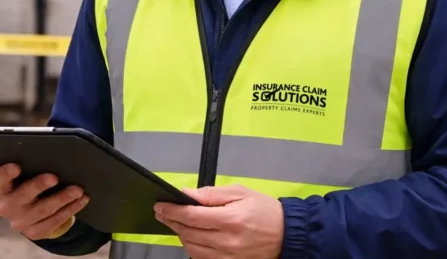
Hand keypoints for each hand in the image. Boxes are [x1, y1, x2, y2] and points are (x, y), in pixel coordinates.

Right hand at [0, 163, 89, 239]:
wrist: (27, 210)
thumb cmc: (27, 181)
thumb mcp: (24, 173)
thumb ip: (30, 164)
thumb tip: (52, 152)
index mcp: (1, 188)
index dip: (6, 173)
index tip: (16, 166)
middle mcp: (6, 206)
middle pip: (23, 196)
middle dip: (39, 186)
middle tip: (54, 177)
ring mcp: (19, 222)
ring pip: (43, 210)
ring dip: (63, 199)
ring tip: (78, 189)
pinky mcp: (34, 232)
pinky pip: (54, 221)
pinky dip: (70, 209)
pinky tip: (82, 200)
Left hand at [154, 184, 283, 258]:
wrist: (286, 235)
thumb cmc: (264, 211)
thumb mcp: (239, 193)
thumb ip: (210, 194)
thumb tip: (186, 194)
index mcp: (231, 220)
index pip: (192, 216)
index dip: (172, 211)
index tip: (160, 206)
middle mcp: (228, 242)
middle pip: (188, 233)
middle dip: (172, 221)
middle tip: (163, 212)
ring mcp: (228, 258)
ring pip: (191, 248)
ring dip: (181, 235)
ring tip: (178, 223)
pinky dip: (193, 248)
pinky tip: (192, 237)